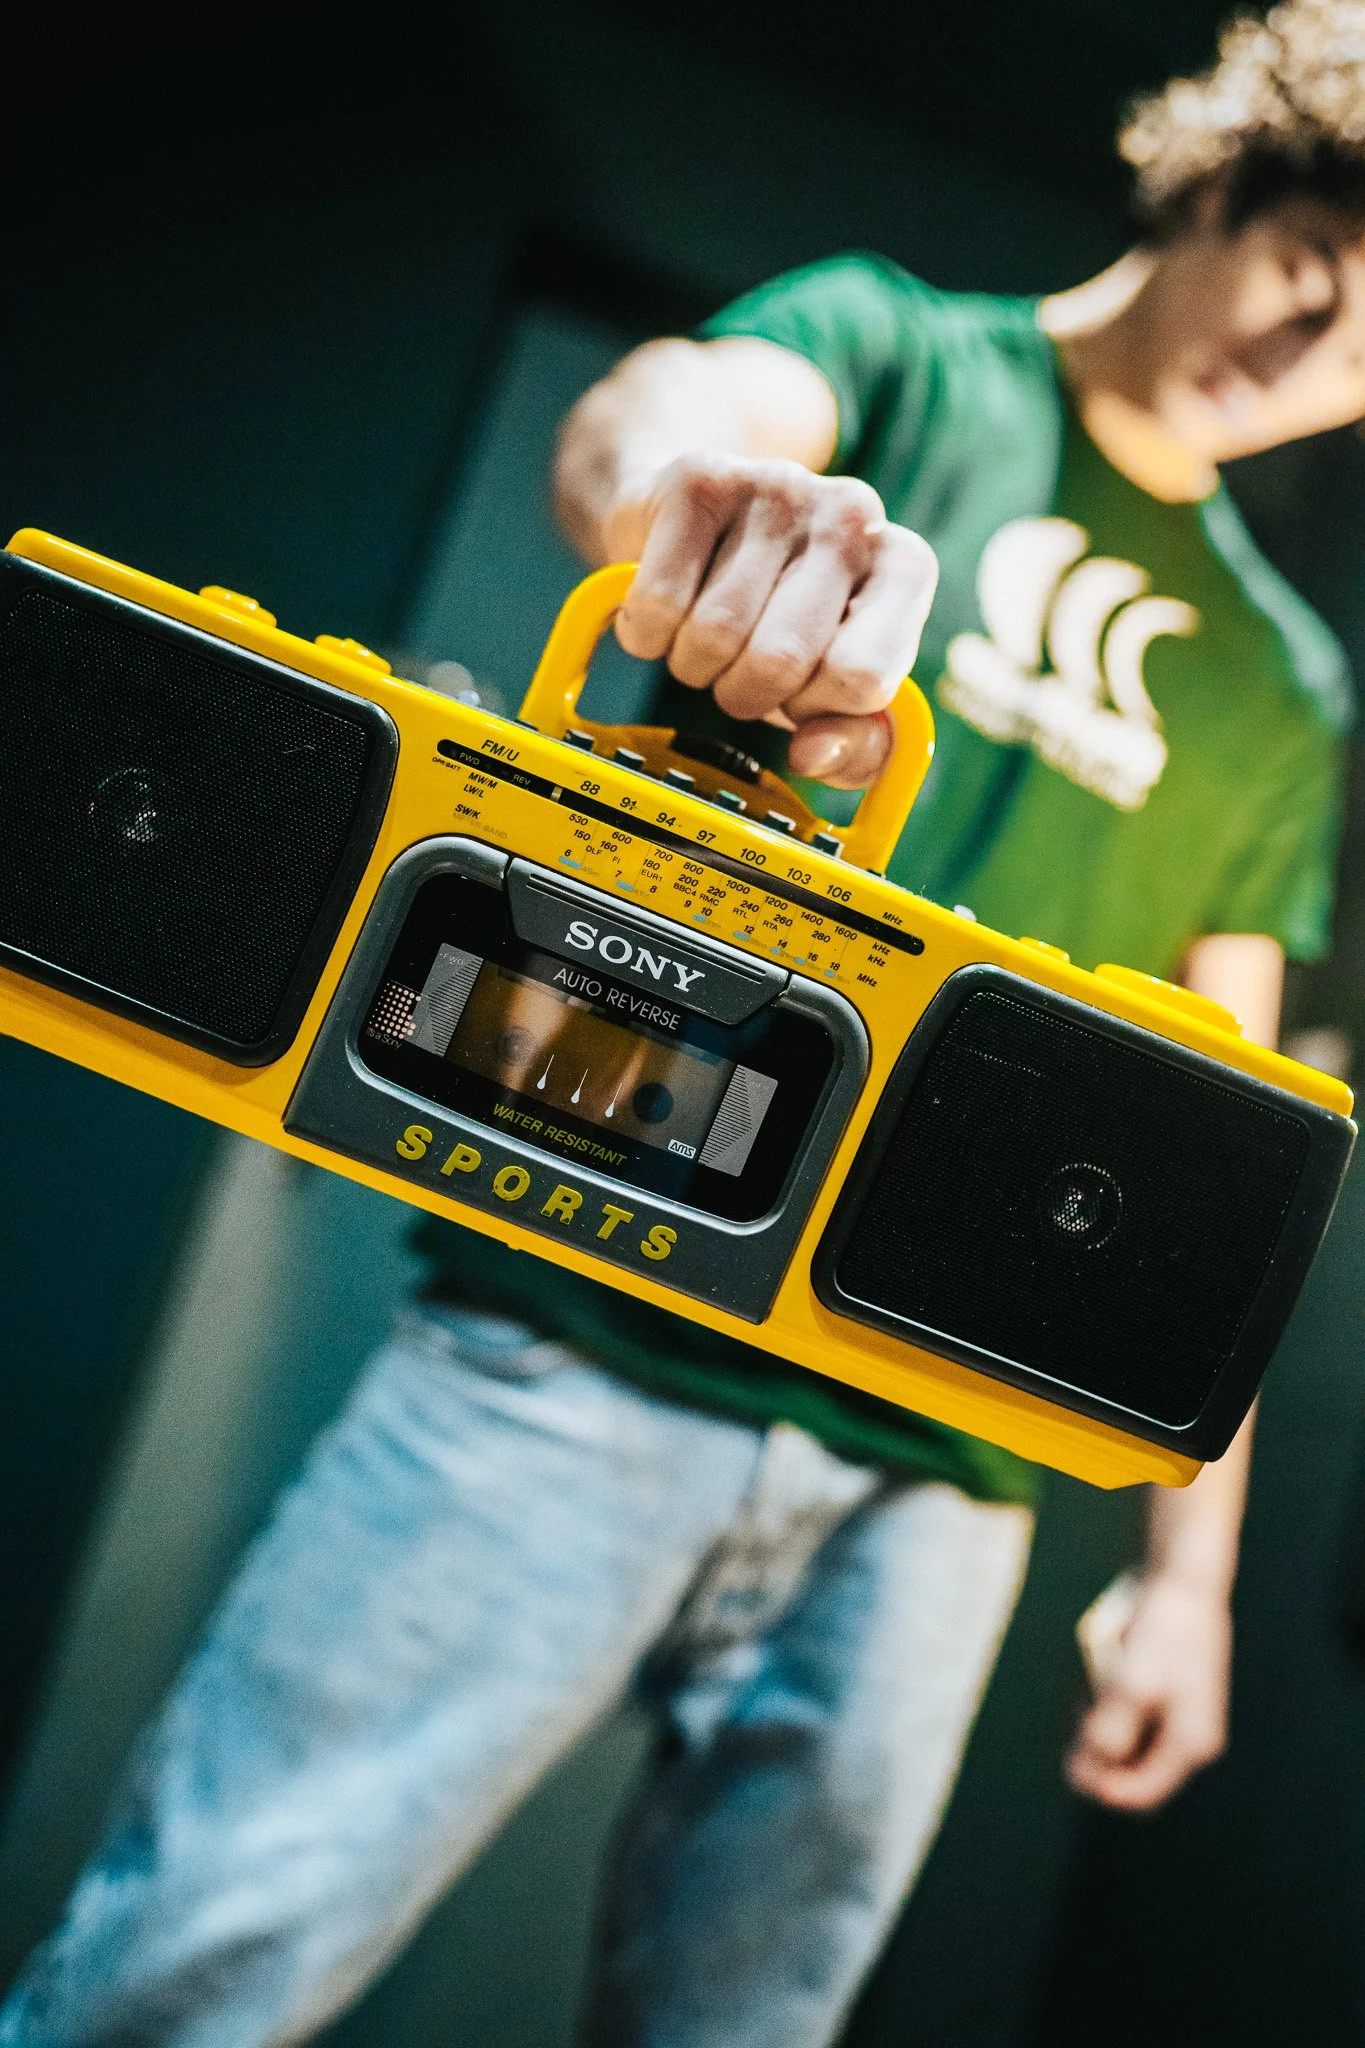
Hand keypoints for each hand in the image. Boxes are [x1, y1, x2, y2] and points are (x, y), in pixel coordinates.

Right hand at [602, 451, 937, 789]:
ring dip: (692, 665)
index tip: (800, 694)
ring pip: (714, 634)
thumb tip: (815, 755)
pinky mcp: (701, 479)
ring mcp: (778, 486)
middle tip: (738, 673)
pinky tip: (663, 614)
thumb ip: (855, 746)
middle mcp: (854, 515)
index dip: (813, 708)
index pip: (861, 679)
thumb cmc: (775, 617)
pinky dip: (647, 635)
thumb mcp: (828, 688)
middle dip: (743, 694)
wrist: (695, 520)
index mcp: (905, 568)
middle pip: (780, 660)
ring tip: (704, 638)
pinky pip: (659, 604)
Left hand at [1066, 1572, 1231, 1810]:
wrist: (1184, 1577)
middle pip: (1130, 1767)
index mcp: (1190, 1745)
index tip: (1070, 1759)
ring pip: (1125, 1739)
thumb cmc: (1162, 1630)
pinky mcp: (1166, 1690)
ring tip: (1090, 1687)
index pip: (1140, 1793)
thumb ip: (1107, 1734)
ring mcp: (1179, 1713)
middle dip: (1097, 1748)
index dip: (1100, 1785)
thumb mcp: (1129, 1685)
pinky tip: (1099, 1674)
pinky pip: (1129, 1713)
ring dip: (1099, 1722)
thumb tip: (1084, 1778)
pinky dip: (1108, 1701)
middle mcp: (1189, 1736)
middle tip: (1081, 1709)